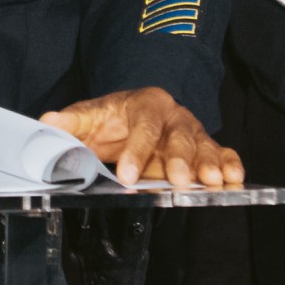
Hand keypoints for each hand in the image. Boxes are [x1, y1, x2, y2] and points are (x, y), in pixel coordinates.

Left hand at [43, 88, 242, 187]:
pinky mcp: (204, 147)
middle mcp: (174, 115)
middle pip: (181, 136)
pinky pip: (222, 152)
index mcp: (147, 103)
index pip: (144, 126)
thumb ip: (72, 122)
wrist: (134, 113)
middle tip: (179, 180)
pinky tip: (236, 178)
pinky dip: (230, 163)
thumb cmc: (114, 117)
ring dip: (210, 164)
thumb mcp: (91, 116)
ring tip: (214, 182)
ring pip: (204, 146)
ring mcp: (192, 131)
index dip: (137, 150)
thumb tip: (47, 123)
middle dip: (181, 159)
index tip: (128, 174)